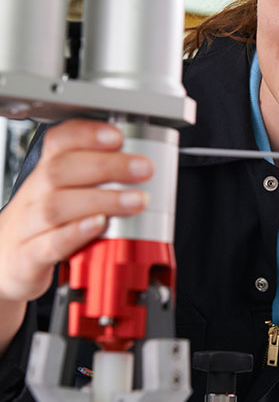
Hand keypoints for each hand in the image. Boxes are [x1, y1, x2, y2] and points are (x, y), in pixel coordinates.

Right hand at [0, 119, 152, 305]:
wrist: (3, 265)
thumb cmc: (41, 227)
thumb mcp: (64, 197)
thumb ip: (96, 182)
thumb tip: (143, 169)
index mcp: (44, 176)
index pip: (57, 143)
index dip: (86, 135)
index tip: (117, 136)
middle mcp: (34, 196)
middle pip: (61, 170)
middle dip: (106, 165)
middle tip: (143, 169)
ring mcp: (27, 226)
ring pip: (57, 205)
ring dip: (101, 199)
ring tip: (134, 200)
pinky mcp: (29, 257)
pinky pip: (49, 243)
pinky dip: (76, 232)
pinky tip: (100, 225)